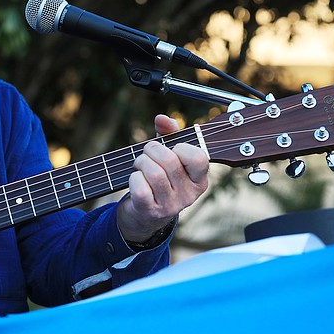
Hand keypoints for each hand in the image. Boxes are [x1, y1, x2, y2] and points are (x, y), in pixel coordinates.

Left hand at [117, 114, 208, 243]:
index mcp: (200, 180)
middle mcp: (189, 195)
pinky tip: (136, 179)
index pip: (199, 157)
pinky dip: (133, 178)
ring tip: (140, 165)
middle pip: (169, 161)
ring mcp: (171, 206)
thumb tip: (162, 119)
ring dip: (140, 162)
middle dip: (151, 150)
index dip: (181, 147)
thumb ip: (169, 133)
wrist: (145, 214)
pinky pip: (140, 187)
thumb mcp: (168, 154)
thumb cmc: (160, 177)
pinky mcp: (151, 212)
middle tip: (147, 154)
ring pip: (153, 173)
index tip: (173, 149)